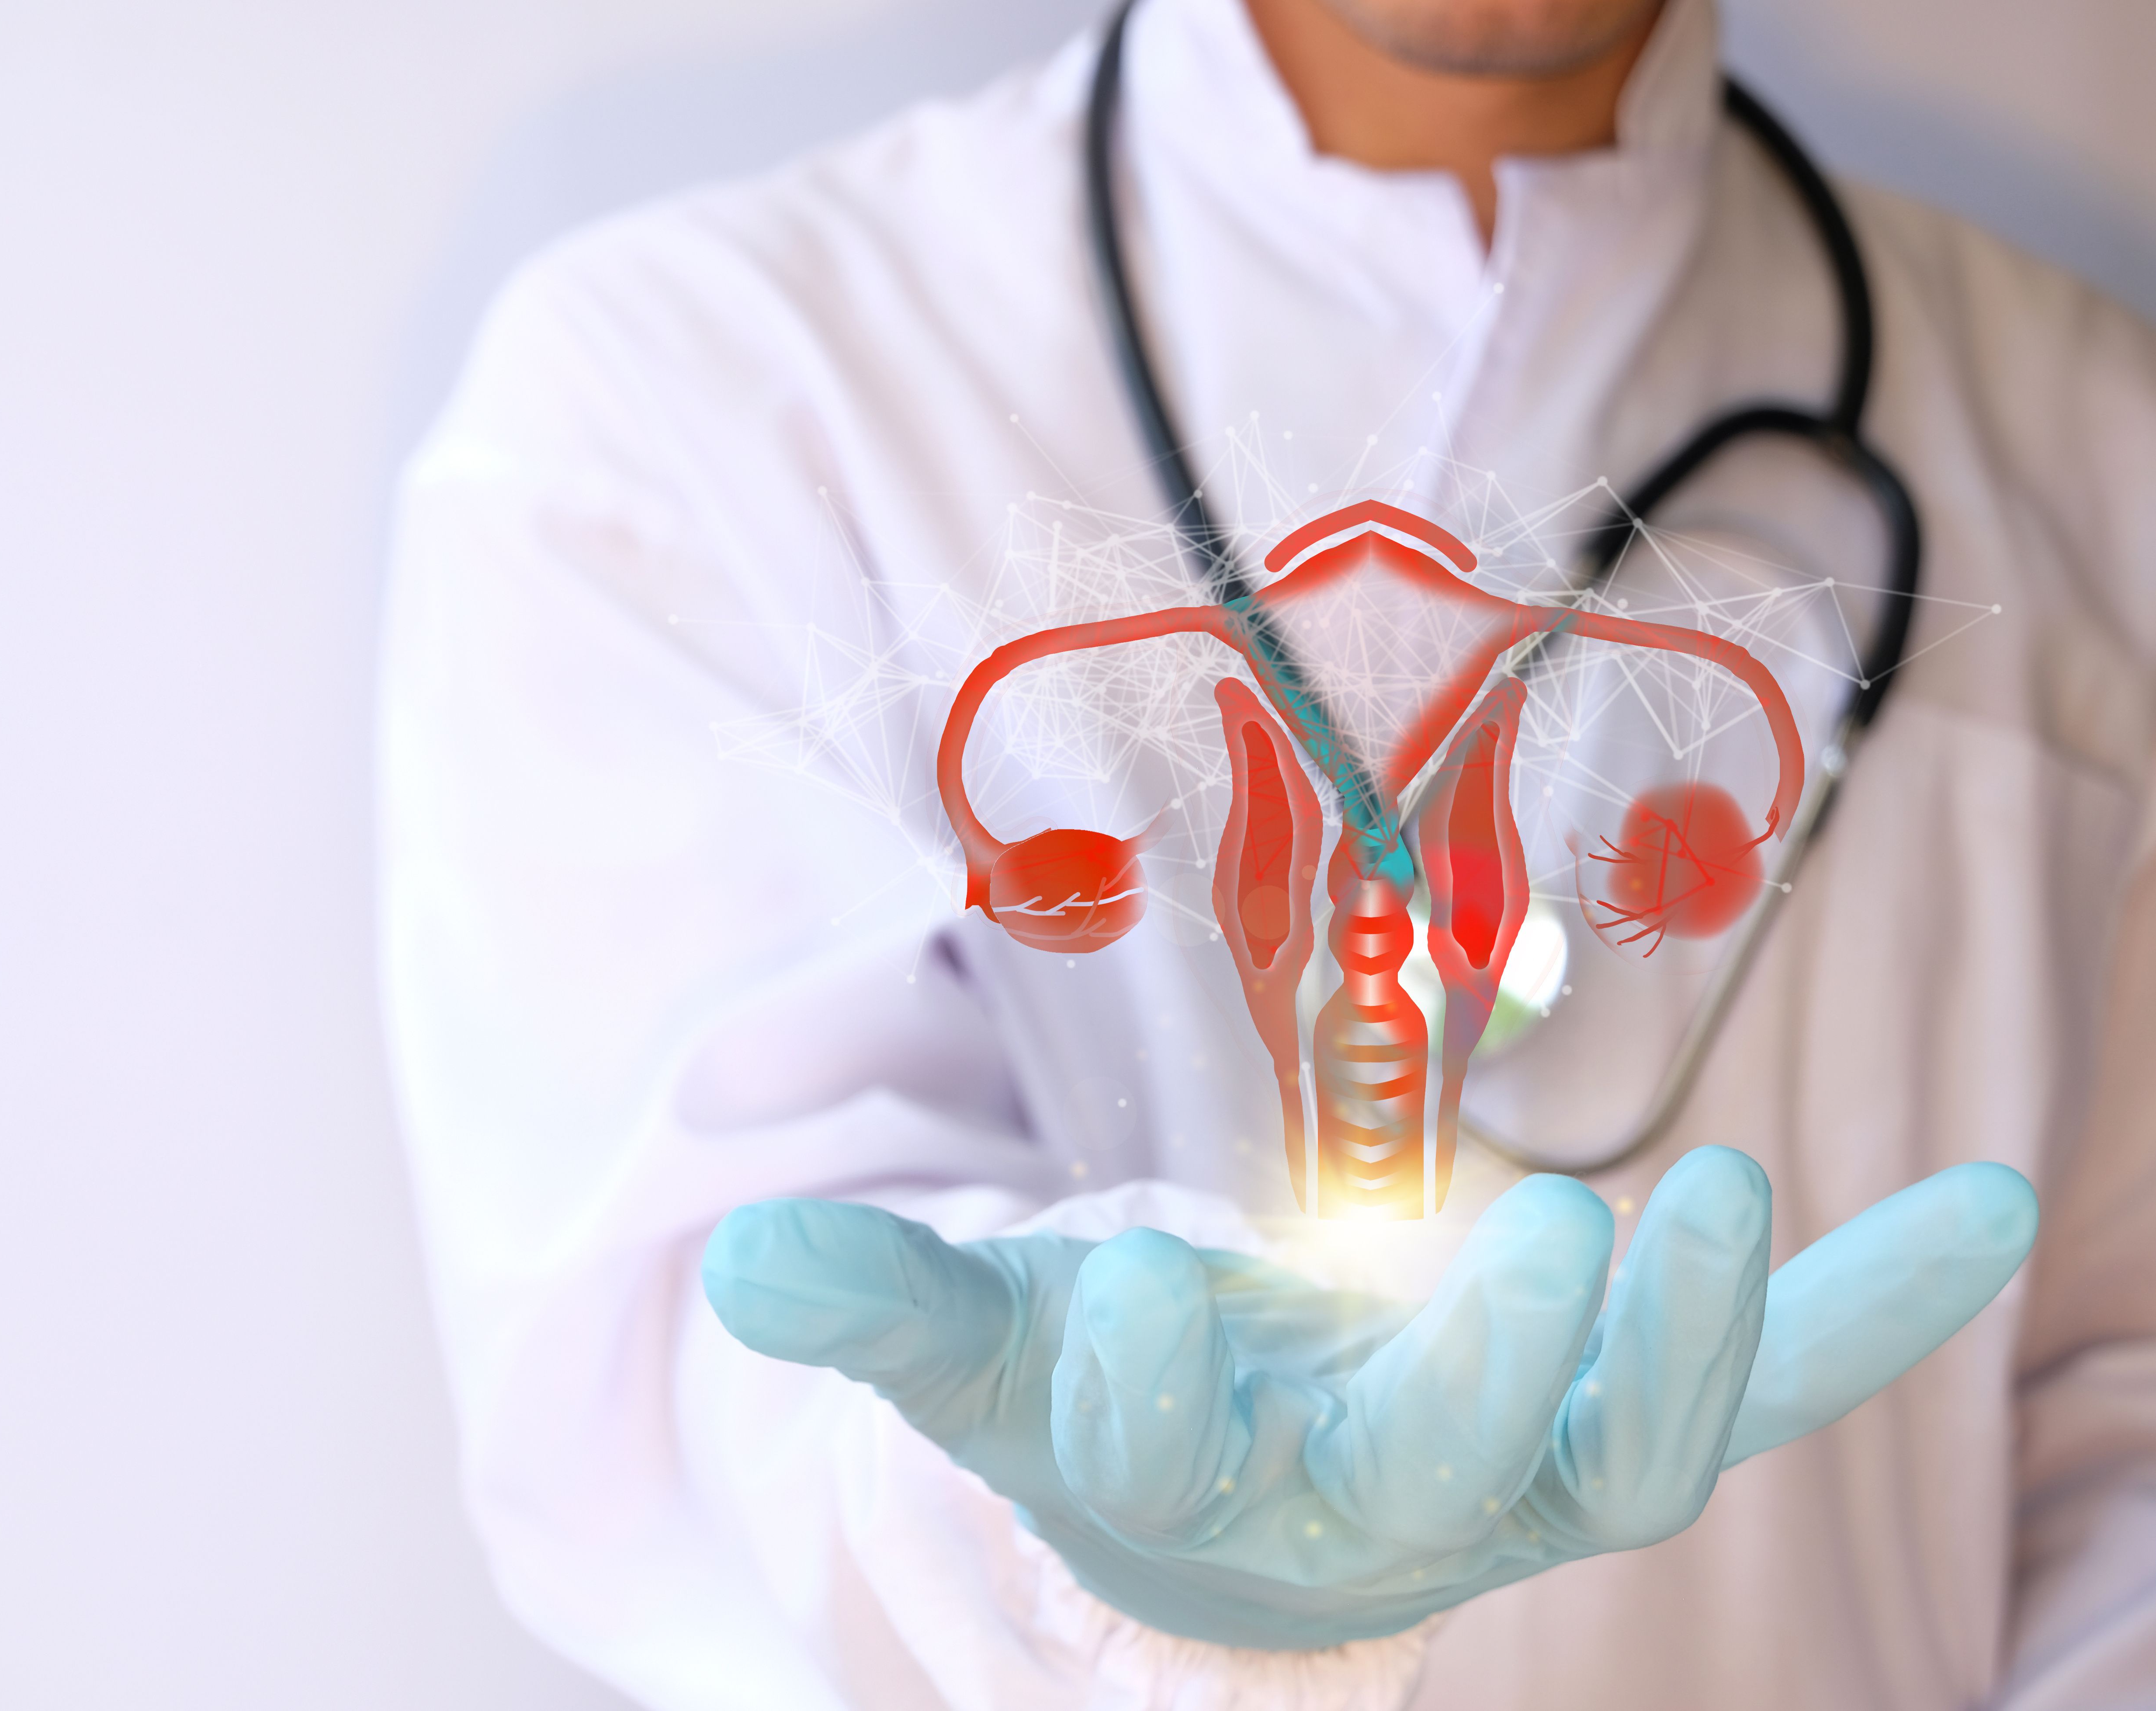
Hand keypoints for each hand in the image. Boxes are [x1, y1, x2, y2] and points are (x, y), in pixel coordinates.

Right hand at [701, 1148, 2035, 1649]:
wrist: (1247, 1497)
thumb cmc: (1098, 1402)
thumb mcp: (977, 1352)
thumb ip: (880, 1305)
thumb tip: (735, 1264)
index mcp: (1195, 1487)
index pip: (1165, 1453)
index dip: (1148, 1373)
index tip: (1133, 1272)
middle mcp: (1373, 1501)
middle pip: (1444, 1470)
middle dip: (1490, 1367)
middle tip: (1539, 1237)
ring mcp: (1515, 1467)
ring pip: (1630, 1453)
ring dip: (1693, 1343)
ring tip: (1735, 1195)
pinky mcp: (1615, 1409)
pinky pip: (1763, 1382)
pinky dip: (1871, 1311)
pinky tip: (1993, 1215)